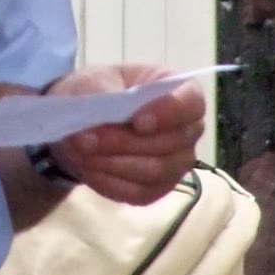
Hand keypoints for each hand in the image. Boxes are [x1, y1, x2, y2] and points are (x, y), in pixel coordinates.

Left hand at [42, 64, 206, 205]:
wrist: (82, 120)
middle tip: (86, 139)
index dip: (169, 113)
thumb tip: (100, 124)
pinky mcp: (156, 188)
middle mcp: (187, 130)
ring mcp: (176, 162)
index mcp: (181, 92)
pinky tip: (88, 169)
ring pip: (156, 171)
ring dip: (114, 164)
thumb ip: (102, 96)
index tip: (138, 122)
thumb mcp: (95, 81)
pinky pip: (139, 193)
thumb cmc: (98, 91)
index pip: (191, 104)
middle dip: (124, 142)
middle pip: (171, 143)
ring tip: (82, 153)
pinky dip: (110, 182)